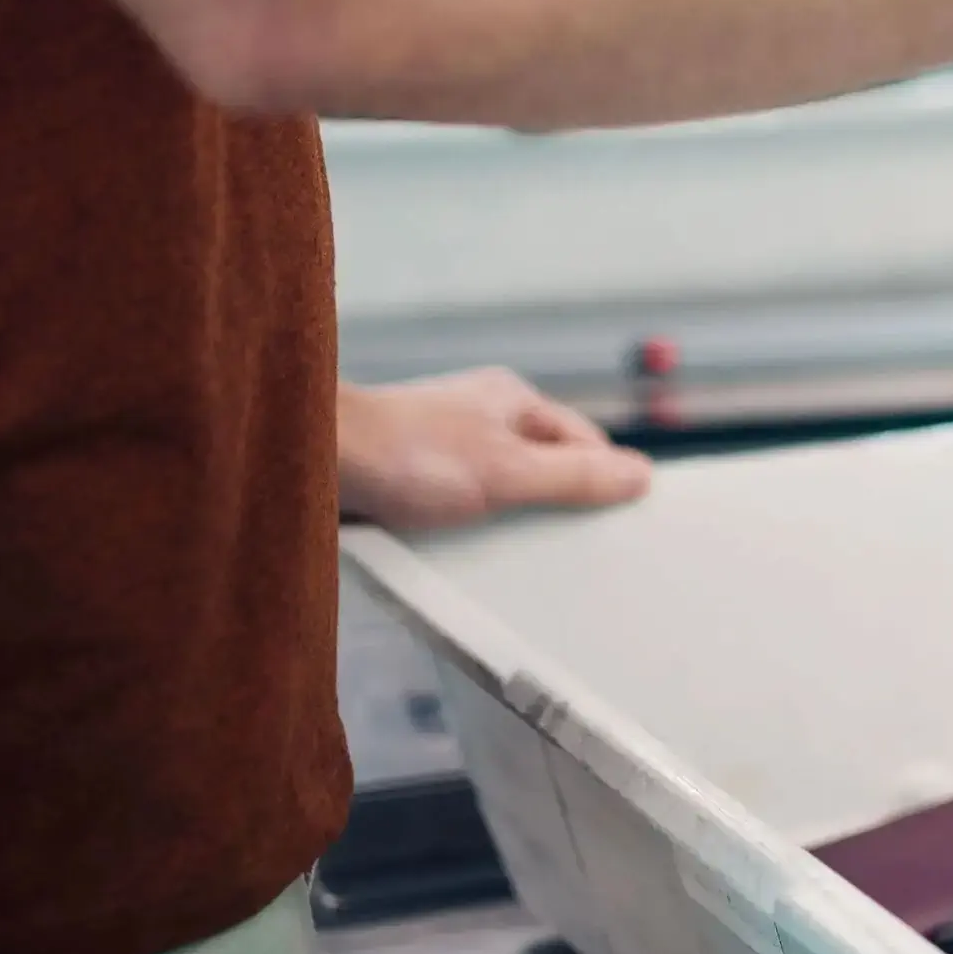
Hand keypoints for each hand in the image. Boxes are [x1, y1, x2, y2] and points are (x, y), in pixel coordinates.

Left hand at [338, 370, 652, 530]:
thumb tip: (641, 475)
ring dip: (506, 520)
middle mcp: (481, 414)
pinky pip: (459, 502)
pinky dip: (466, 526)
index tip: (612, 523)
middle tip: (564, 549)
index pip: (584, 441)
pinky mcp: (410, 471)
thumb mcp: (507, 471)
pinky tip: (462, 549)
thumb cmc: (409, 456)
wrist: (311, 459)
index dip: (601, 480)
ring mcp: (444, 441)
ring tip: (510, 554)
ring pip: (500, 486)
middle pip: (544, 464)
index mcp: (513, 399)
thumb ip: (575, 476)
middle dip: (554, 504)